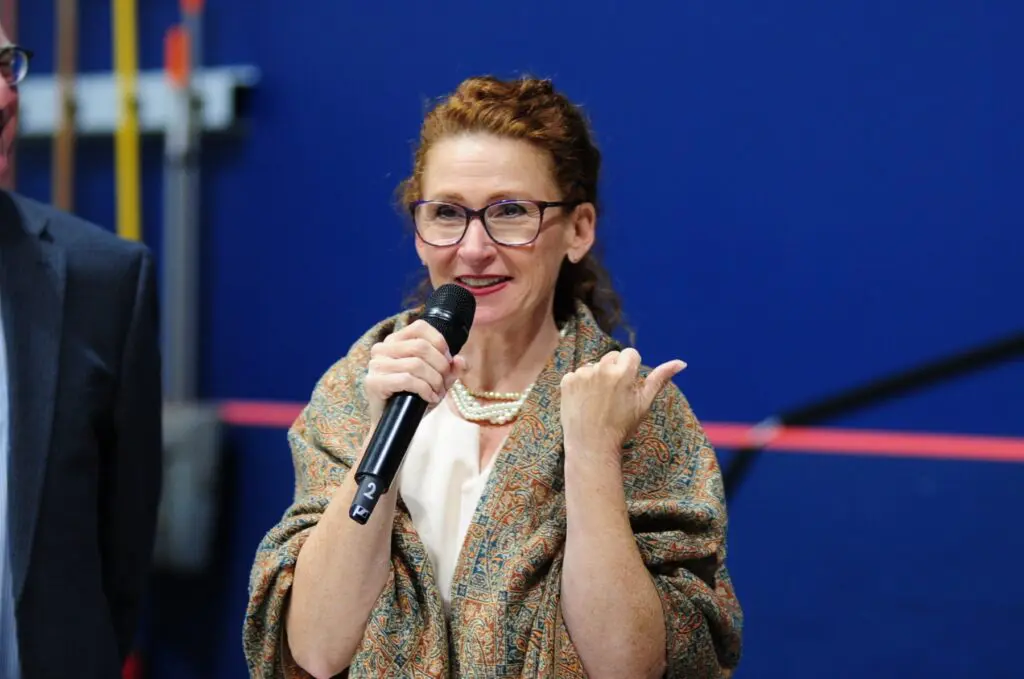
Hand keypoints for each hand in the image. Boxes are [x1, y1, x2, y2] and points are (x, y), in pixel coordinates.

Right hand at [365, 320, 468, 424]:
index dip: (439, 342)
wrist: (395, 425)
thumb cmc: (414, 398)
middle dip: (440, 366)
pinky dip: (424, 390)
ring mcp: (376, 365)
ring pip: (416, 364)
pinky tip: (429, 399)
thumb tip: (460, 360)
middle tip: (443, 383)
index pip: (420, 327)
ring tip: (436, 393)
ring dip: (434, 381)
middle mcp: (382, 349)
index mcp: (395, 341)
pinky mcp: (374, 382)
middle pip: (421, 347)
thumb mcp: (437, 380)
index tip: (447, 361)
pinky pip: (407, 380)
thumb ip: (451, 369)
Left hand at [559, 349, 685, 459]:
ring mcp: (582, 374)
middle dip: (614, 371)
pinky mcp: (567, 381)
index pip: (630, 354)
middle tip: (613, 396)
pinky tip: (585, 402)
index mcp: (623, 372)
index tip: (627, 386)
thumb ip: (659, 379)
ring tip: (598, 401)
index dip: (631, 369)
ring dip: (596, 377)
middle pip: (612, 357)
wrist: (592, 446)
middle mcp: (601, 369)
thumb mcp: (644, 403)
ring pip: (594, 365)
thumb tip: (681, 362)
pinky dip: (580, 385)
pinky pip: (577, 375)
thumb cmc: (621, 426)